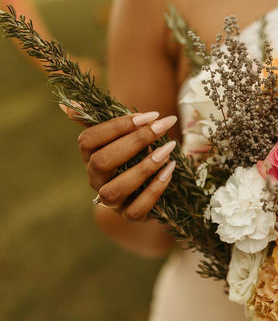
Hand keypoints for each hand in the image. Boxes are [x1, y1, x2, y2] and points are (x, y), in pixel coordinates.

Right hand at [61, 104, 177, 221]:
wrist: (146, 194)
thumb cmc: (134, 157)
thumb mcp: (121, 138)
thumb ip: (100, 121)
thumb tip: (64, 105)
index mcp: (89, 157)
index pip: (89, 140)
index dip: (117, 126)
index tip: (150, 115)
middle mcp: (96, 180)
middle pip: (102, 162)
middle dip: (134, 142)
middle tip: (162, 127)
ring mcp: (112, 201)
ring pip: (115, 189)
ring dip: (144, 168)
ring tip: (168, 150)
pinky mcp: (130, 216)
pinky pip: (136, 209)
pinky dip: (154, 189)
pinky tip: (170, 170)